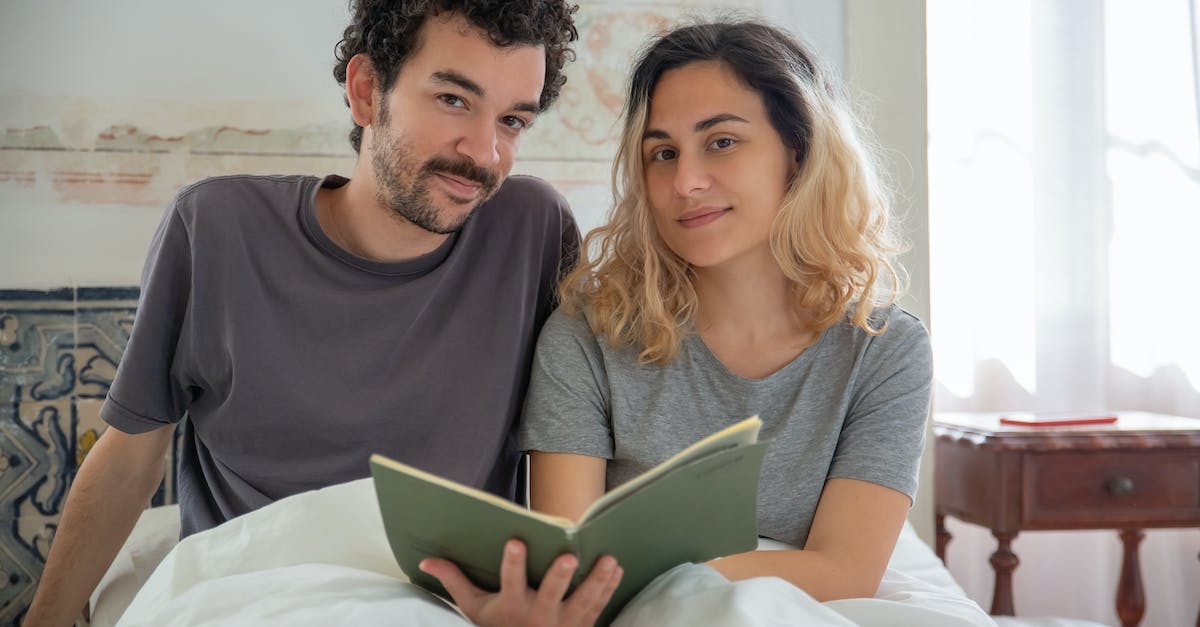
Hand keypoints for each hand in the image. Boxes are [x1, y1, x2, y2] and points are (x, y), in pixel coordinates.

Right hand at [419, 539, 622, 626]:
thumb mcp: (473, 609)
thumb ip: (454, 581)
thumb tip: (426, 560)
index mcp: (511, 607)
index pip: (510, 582)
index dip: (513, 563)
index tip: (515, 541)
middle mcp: (537, 616)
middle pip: (550, 595)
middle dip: (559, 577)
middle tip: (568, 558)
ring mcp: (562, 624)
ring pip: (583, 602)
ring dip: (596, 581)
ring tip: (609, 560)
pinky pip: (598, 607)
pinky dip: (608, 589)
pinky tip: (617, 569)